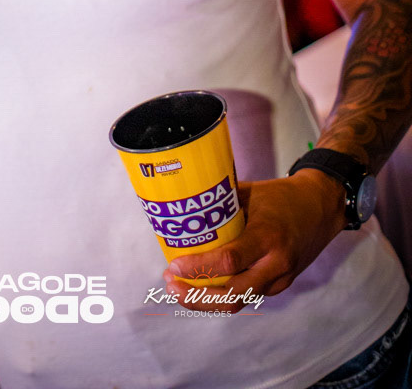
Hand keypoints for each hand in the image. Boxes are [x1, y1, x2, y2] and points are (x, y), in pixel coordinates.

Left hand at [162, 170, 347, 312]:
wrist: (322, 207)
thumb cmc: (282, 195)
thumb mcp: (250, 192)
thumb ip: (222, 204)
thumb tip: (185, 205)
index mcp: (267, 236)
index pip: (229, 262)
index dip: (199, 268)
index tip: (174, 265)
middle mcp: (276, 263)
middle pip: (233, 295)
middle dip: (197, 296)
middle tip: (171, 284)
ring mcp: (281, 277)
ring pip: (240, 302)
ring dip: (208, 301)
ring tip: (181, 289)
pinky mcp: (282, 284)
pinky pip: (250, 295)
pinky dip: (225, 295)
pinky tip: (204, 287)